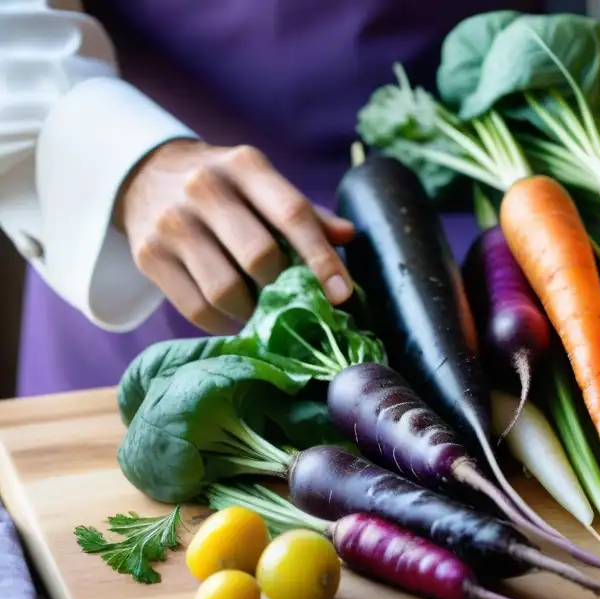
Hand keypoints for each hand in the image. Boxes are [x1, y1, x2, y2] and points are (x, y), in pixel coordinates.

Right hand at [117, 139, 354, 334]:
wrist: (146, 176)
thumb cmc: (225, 187)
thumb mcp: (263, 184)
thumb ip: (306, 212)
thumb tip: (348, 236)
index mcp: (245, 166)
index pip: (292, 214)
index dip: (321, 258)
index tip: (342, 293)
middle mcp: (204, 188)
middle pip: (259, 257)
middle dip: (284, 289)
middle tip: (296, 304)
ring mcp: (171, 222)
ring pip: (225, 290)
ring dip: (254, 313)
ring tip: (266, 315)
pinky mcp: (148, 255)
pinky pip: (195, 308)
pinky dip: (224, 324)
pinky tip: (237, 319)